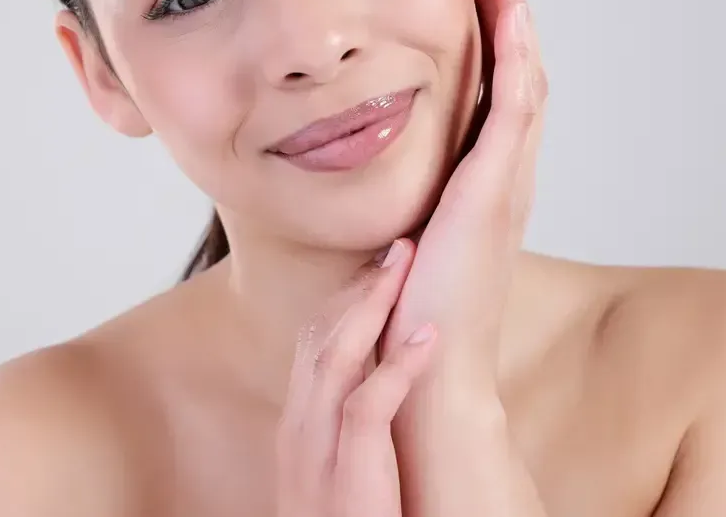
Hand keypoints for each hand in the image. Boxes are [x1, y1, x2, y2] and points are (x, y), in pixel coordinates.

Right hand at [275, 239, 436, 516]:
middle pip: (321, 336)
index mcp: (299, 424)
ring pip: (335, 356)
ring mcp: (315, 454)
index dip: (349, 296)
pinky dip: (398, 367)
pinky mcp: (345, 479)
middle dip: (361, 286)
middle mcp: (299, 430)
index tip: (383, 264)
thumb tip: (383, 376)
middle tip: (400, 246)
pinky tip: (426, 337)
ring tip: (407, 264)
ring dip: (374, 304)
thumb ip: (351, 423)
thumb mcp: (341, 466)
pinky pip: (367, 407)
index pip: (316, 341)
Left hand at [380, 0, 547, 392]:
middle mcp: (505, 159)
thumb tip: (353, 147)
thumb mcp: (403, 220)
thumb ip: (395, 178)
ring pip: (521, 64)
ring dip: (508, 1)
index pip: (486, 65)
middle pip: (510, 50)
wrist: (426, 370)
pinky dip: (516, 48)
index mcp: (481, 162)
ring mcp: (508, 172)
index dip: (477, 6)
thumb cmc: (408, 303)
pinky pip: (515, 102)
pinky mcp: (498, 187)